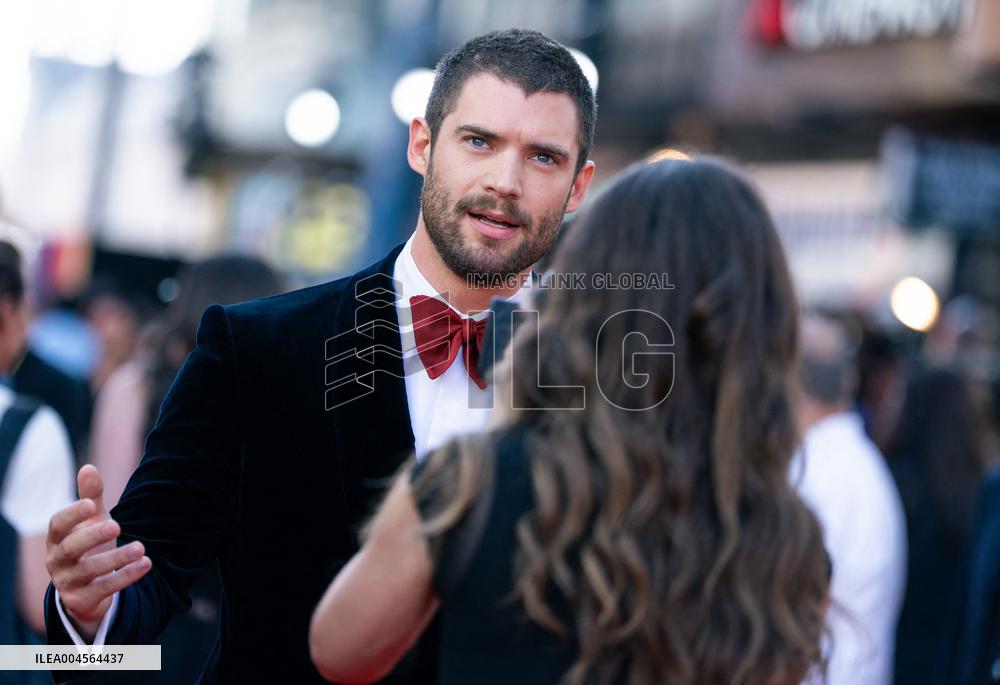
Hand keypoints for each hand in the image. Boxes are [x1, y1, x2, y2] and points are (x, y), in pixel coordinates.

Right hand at [45, 465, 150, 637]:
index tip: (90, 505)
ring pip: (89, 571)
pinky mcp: (81, 601)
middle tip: (117, 526)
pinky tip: (146, 564)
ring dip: (116, 559)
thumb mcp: (92, 521)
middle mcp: (57, 561)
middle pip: (72, 548)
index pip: (57, 524)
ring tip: (141, 547)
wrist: (87, 588)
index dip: (71, 515)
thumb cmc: (89, 544)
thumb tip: (88, 467)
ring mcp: (67, 582)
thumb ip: (90, 496)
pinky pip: (104, 589)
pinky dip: (126, 577)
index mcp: (57, 538)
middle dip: (93, 536)